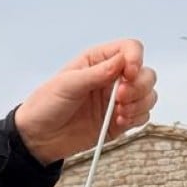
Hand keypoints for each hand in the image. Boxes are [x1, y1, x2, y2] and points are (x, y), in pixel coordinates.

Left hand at [13, 41, 156, 164]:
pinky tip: (118, 122)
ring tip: (118, 114)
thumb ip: (96, 73)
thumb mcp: (67, 84)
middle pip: (145, 74)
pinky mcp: (120, 120)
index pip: (130, 49)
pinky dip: (136, 118)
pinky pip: (142, 115)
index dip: (135, 59)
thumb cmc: (45, 105)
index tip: (129, 74)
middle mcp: (112, 78)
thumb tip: (122, 62)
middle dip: (138, 86)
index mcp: (98, 61)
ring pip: (148, 95)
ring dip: (140, 104)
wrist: (37, 138)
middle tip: (120, 98)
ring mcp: (118, 100)